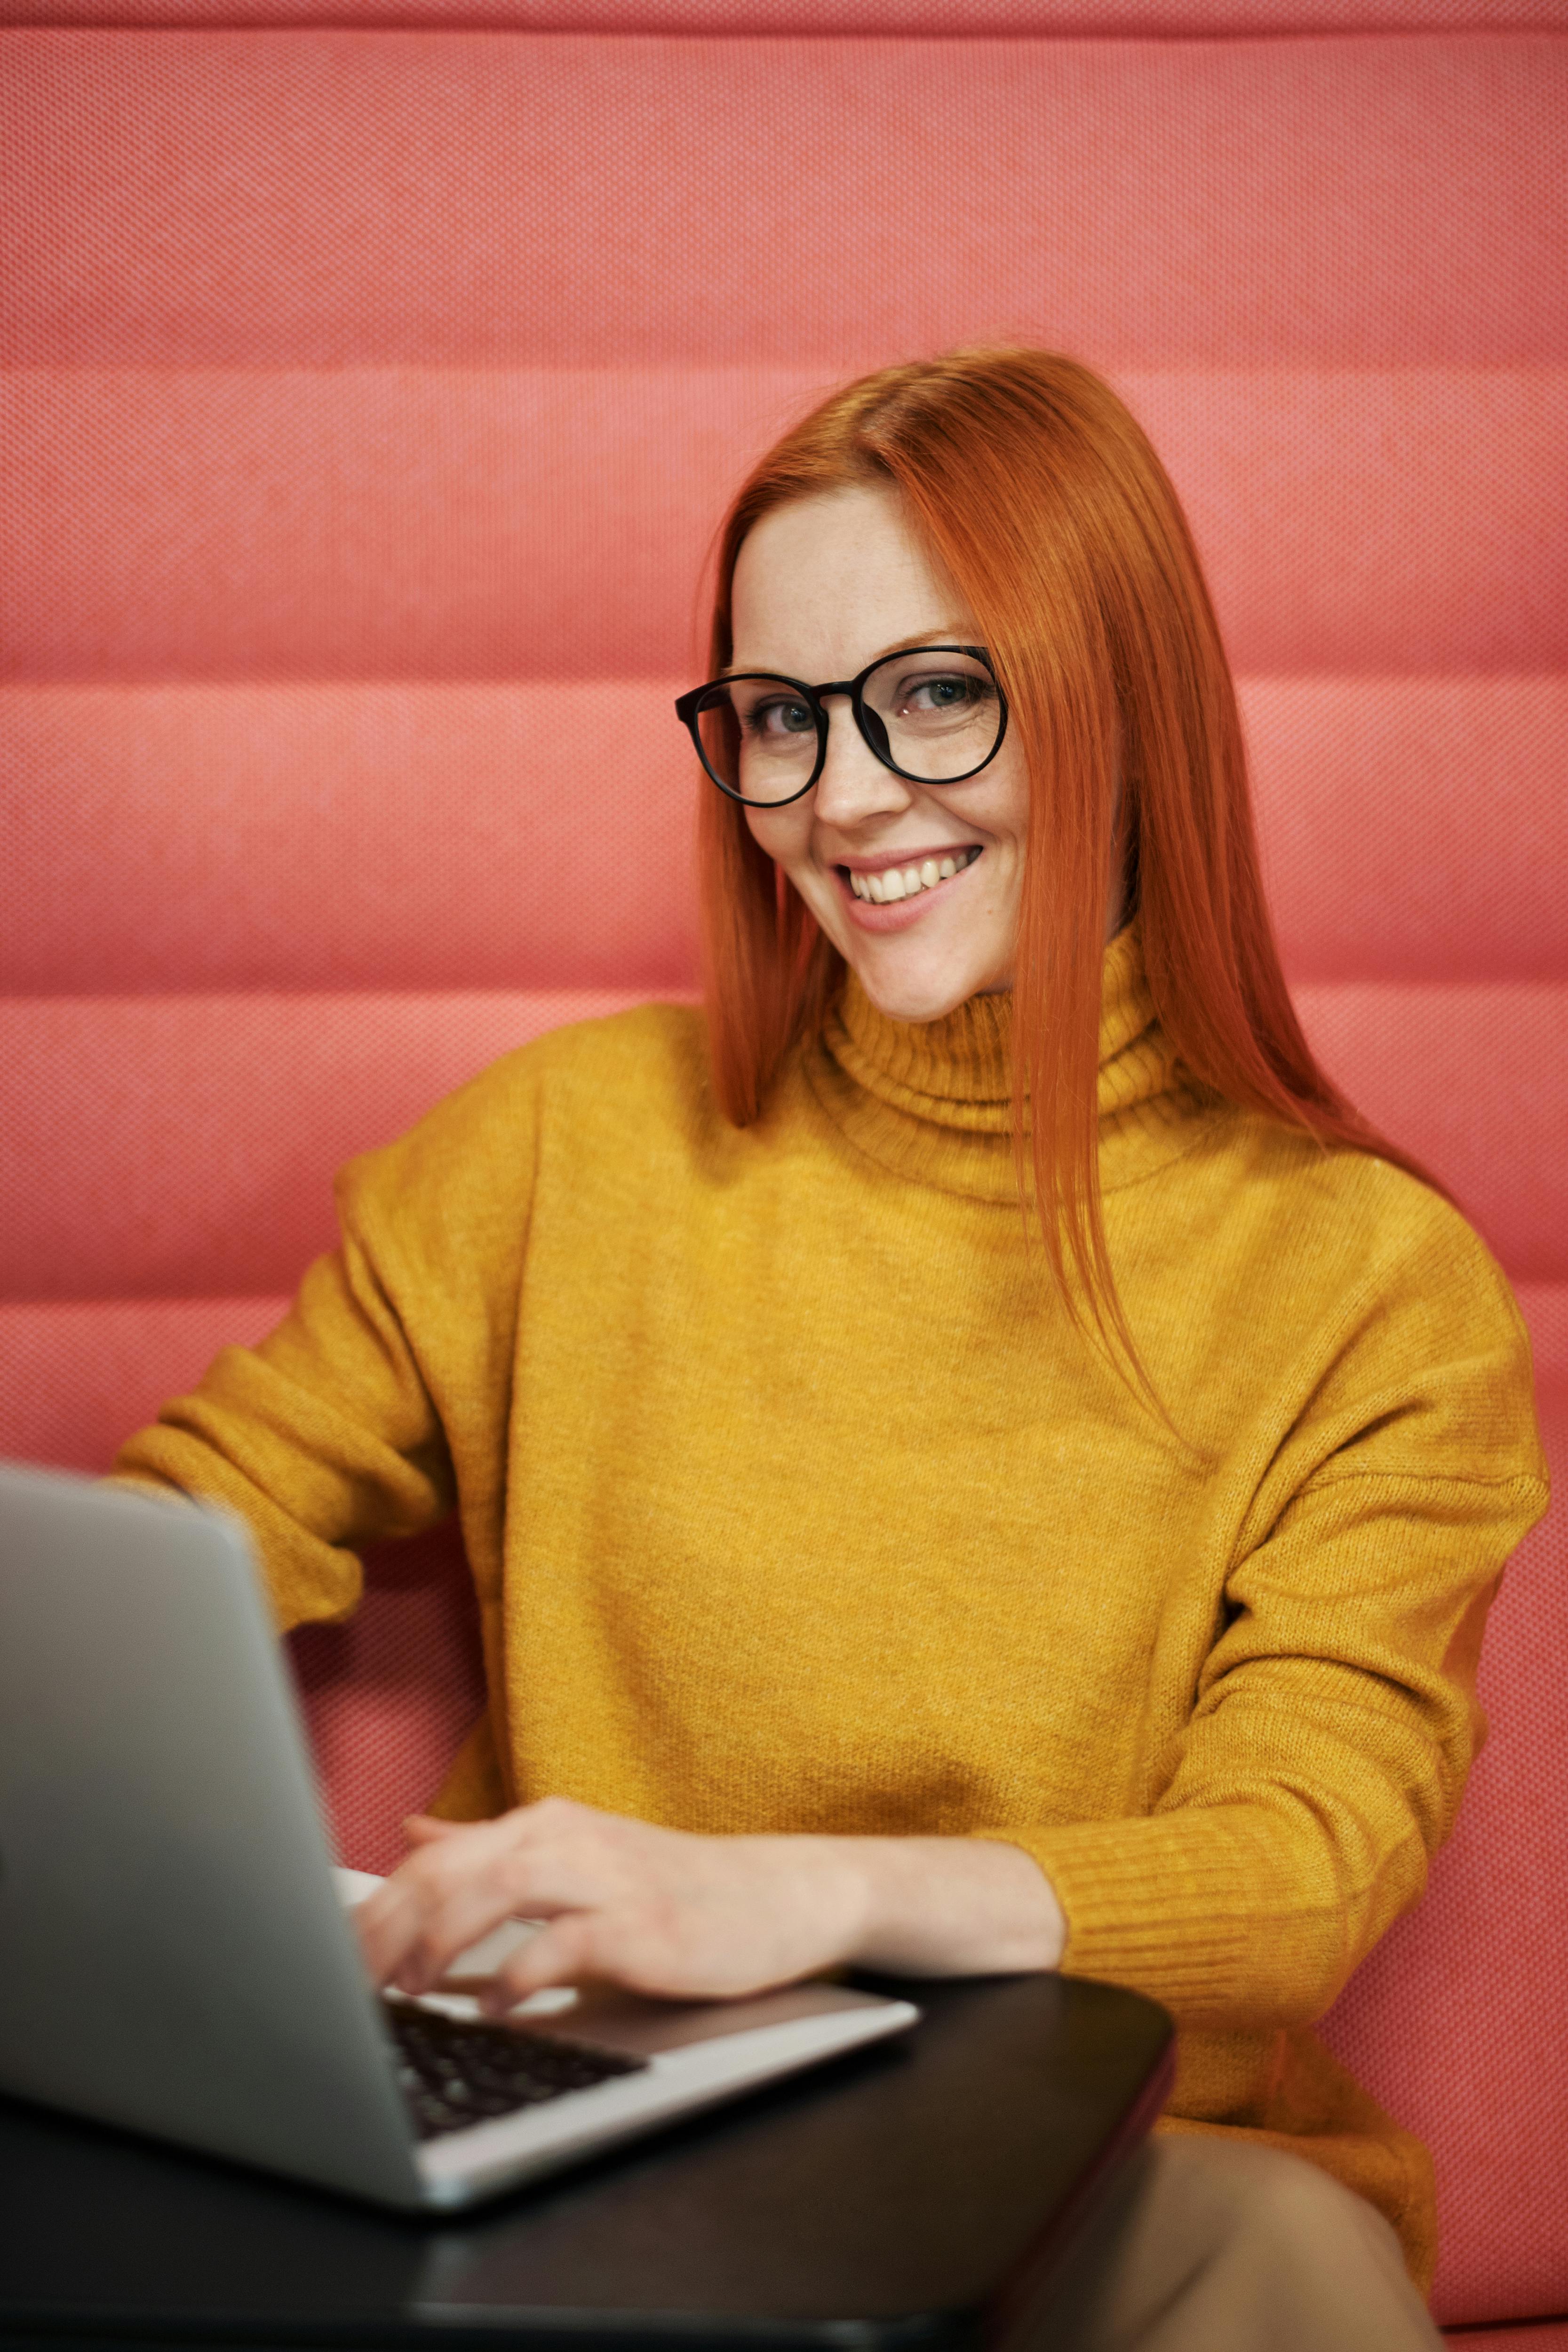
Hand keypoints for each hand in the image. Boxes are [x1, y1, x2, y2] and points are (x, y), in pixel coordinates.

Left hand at [352, 1797, 1065, 2013]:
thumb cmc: (673, 1885)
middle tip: (341, 1984)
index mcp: (542, 1823)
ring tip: (401, 1990)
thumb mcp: (574, 1855)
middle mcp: (567, 1837)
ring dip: (436, 1945)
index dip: (370, 1908)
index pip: (431, 1859)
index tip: (324, 1957)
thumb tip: (409, 1834)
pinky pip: (563, 1946)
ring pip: (495, 1892)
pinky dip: (517, 1977)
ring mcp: (607, 1878)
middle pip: (448, 1871)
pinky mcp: (644, 1926)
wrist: (782, 1894)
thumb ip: (487, 1847)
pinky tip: (493, 2007)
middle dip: (382, 1930)